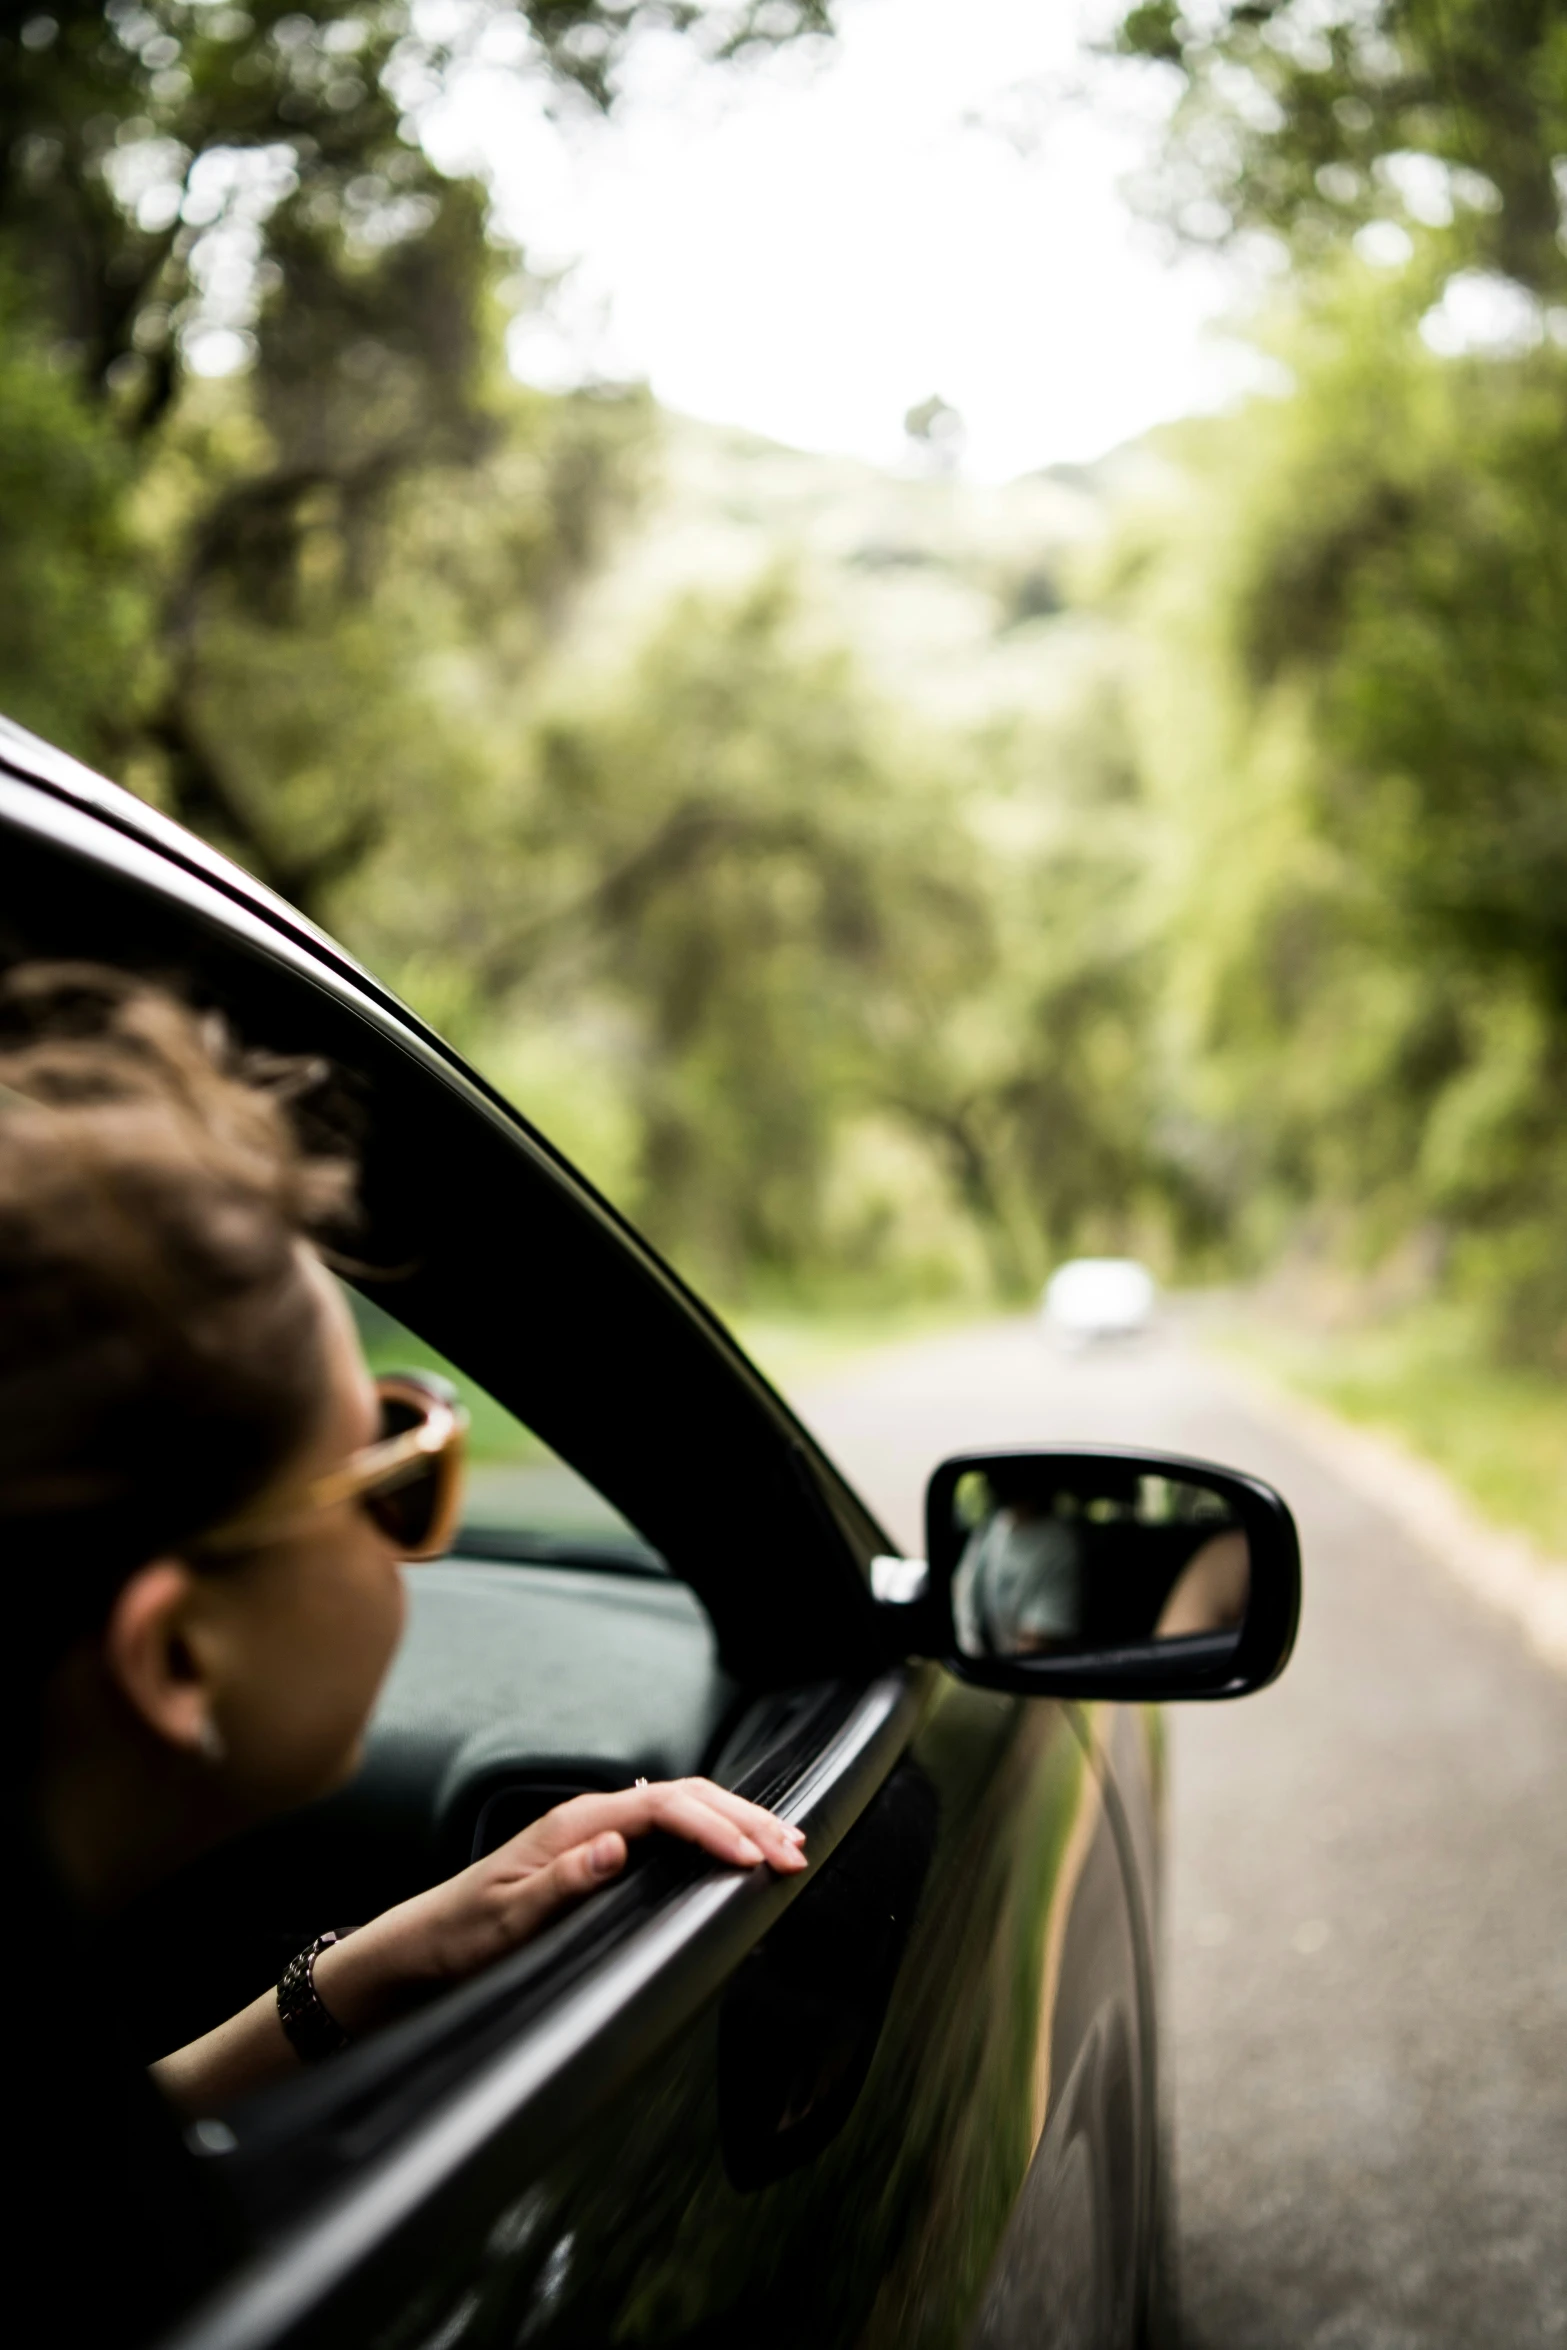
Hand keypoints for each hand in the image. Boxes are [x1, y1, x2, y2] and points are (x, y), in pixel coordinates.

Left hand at [313, 1779, 805, 2034]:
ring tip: (784, 1843)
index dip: (714, 1828)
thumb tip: (616, 1845)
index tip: (751, 1859)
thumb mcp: (506, 1919)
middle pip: (686, 1797)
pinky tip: (735, 1845)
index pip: (663, 1806)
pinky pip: (669, 1829)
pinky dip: (712, 1833)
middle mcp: (590, 1818)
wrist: (420, 1948)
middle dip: (746, 1819)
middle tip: (796, 1848)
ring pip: (683, 1808)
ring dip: (736, 1822)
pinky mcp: (599, 1854)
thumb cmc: (459, 1937)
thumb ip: (561, 1881)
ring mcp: (597, 1833)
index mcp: (575, 1824)